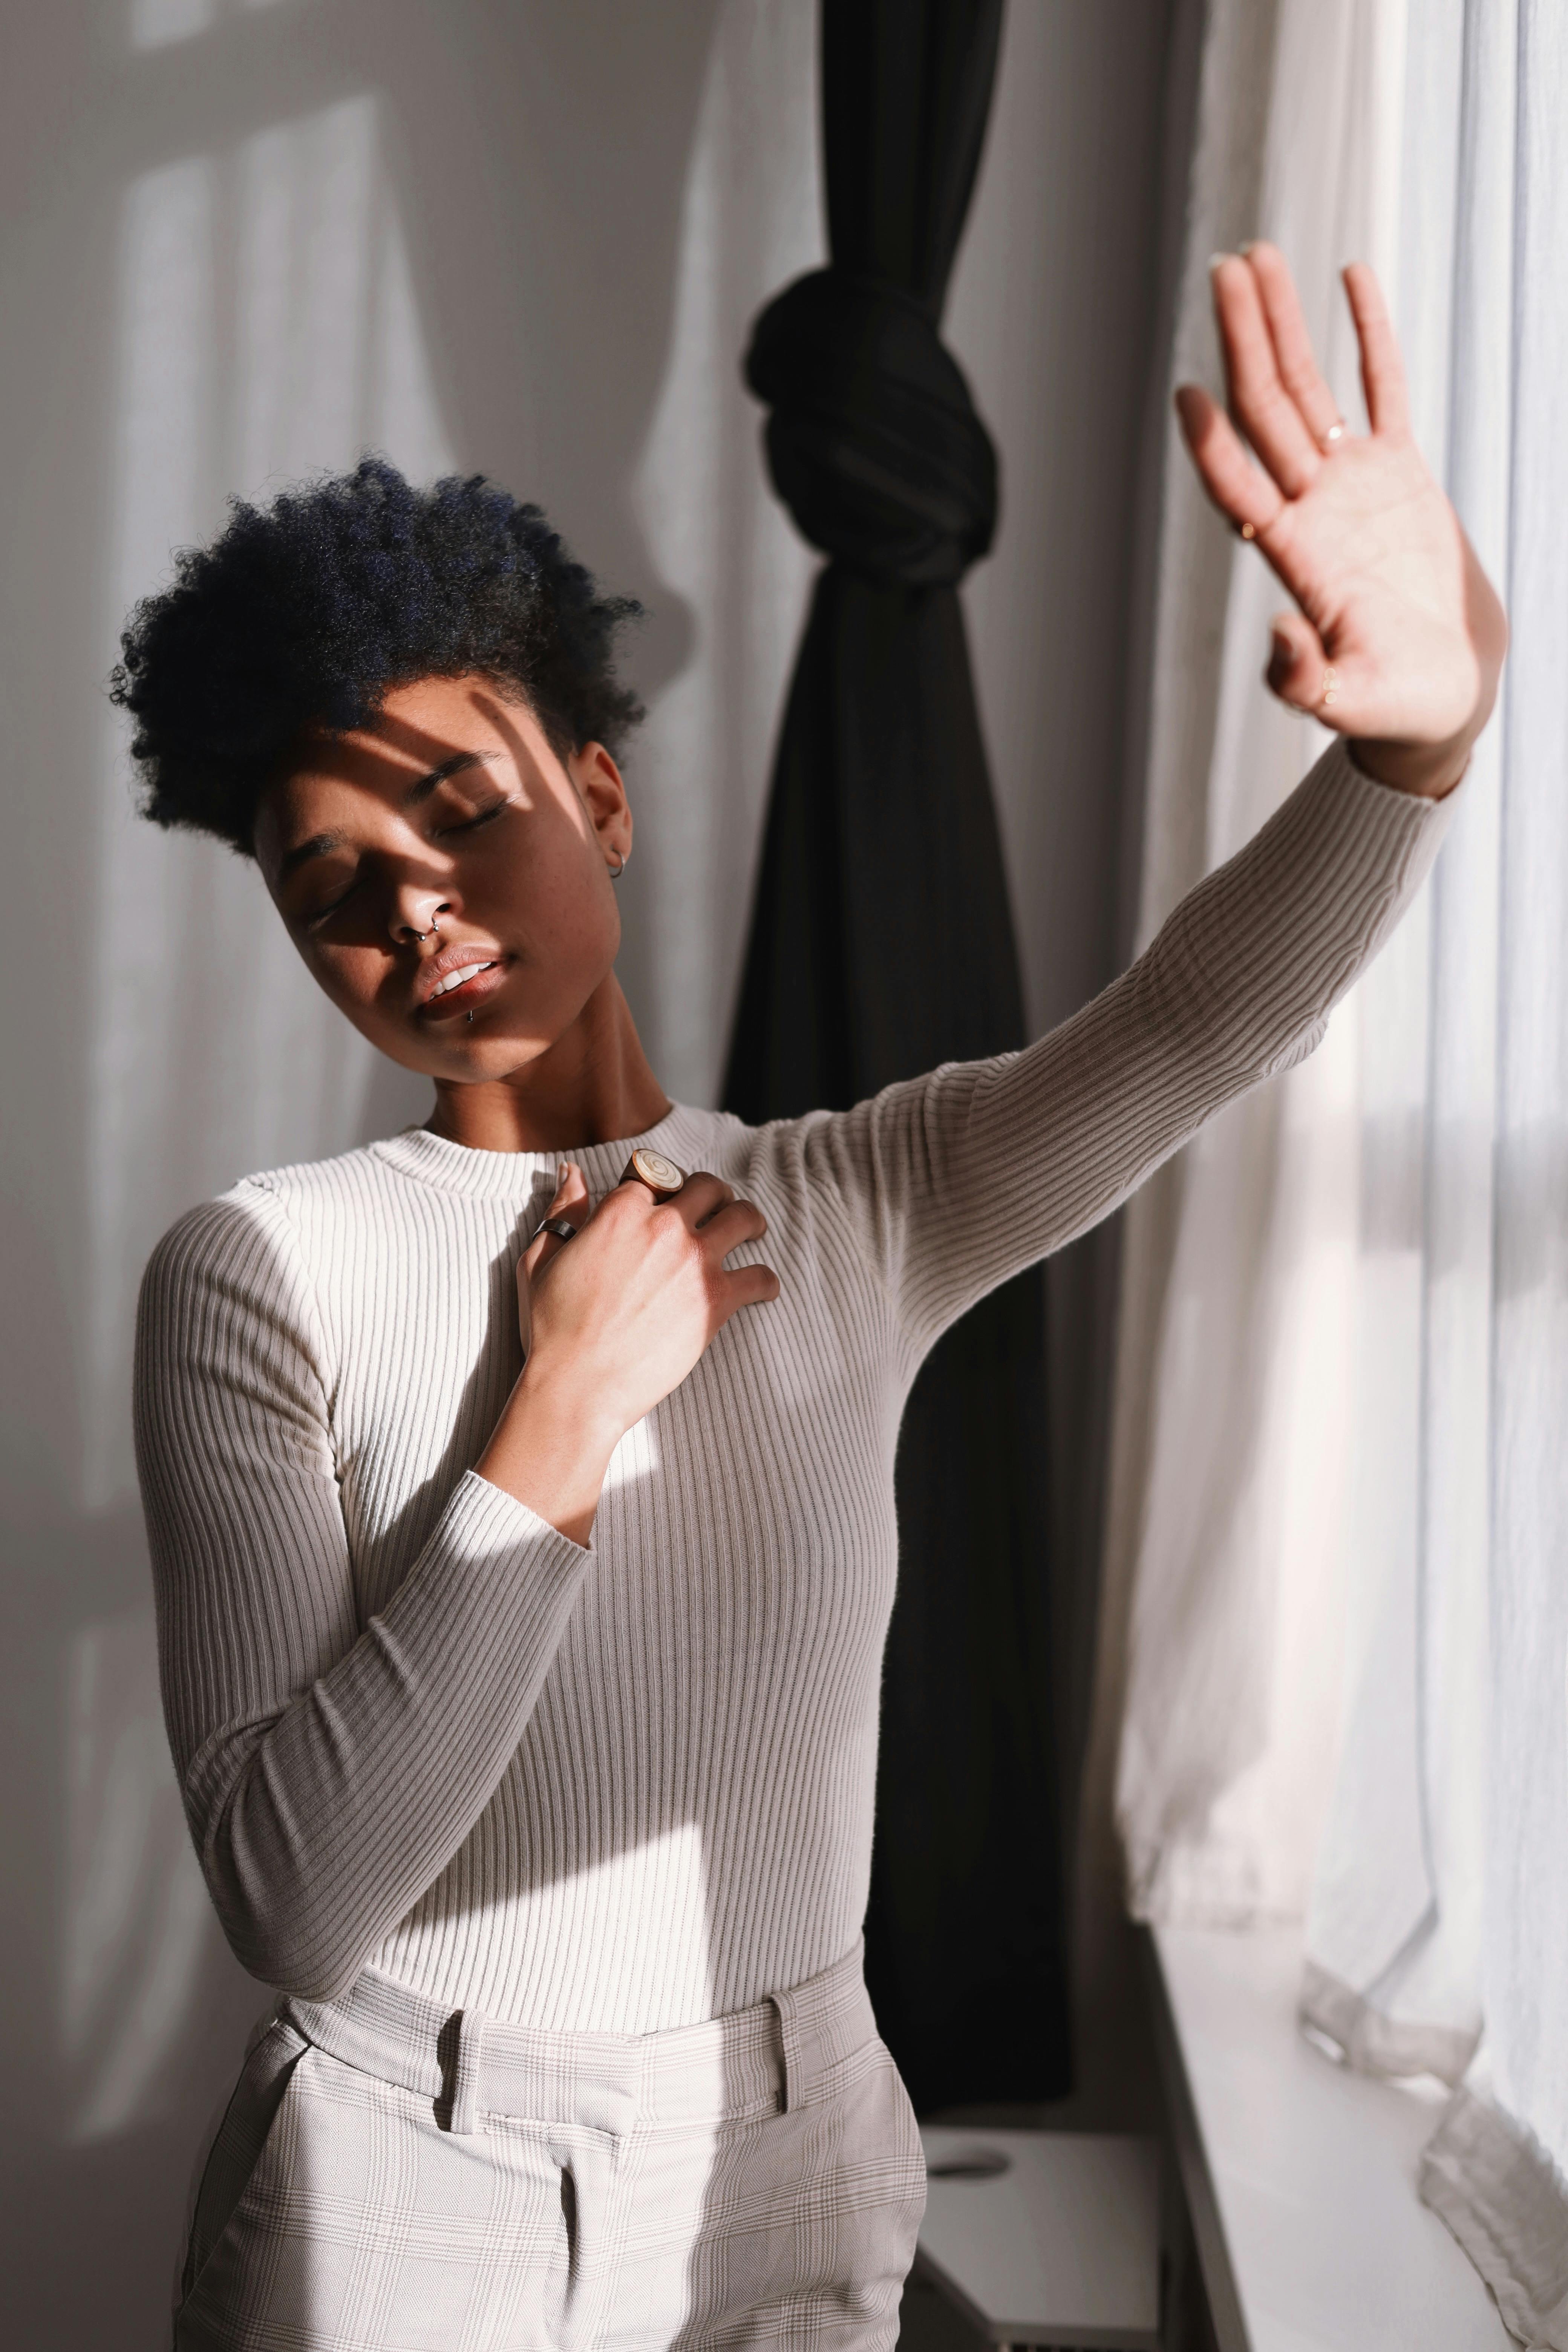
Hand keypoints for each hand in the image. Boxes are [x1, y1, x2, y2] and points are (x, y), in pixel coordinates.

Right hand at [476, 1160, 778, 1540]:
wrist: (578, 1385)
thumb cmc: (552, 1328)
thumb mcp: (540, 1259)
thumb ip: (564, 1210)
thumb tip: (573, 1174)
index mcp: (621, 1212)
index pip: (655, 1176)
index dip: (660, 1187)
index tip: (663, 1200)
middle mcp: (664, 1227)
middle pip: (708, 1187)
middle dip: (713, 1194)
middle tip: (716, 1207)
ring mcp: (695, 1262)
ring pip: (743, 1218)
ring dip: (749, 1220)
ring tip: (752, 1230)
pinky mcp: (717, 1301)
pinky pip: (760, 1277)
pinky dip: (765, 1281)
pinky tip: (762, 1287)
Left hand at [1176, 243, 1506, 796]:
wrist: (1443, 695)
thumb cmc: (1396, 708)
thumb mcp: (1352, 702)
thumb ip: (1304, 681)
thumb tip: (1275, 636)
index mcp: (1296, 556)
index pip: (1240, 484)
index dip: (1212, 442)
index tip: (1186, 389)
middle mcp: (1312, 508)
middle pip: (1266, 411)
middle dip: (1243, 340)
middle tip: (1223, 267)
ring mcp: (1353, 485)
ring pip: (1309, 387)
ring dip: (1282, 324)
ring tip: (1259, 256)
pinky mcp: (1400, 472)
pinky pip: (1382, 387)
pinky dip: (1368, 333)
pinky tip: (1350, 277)